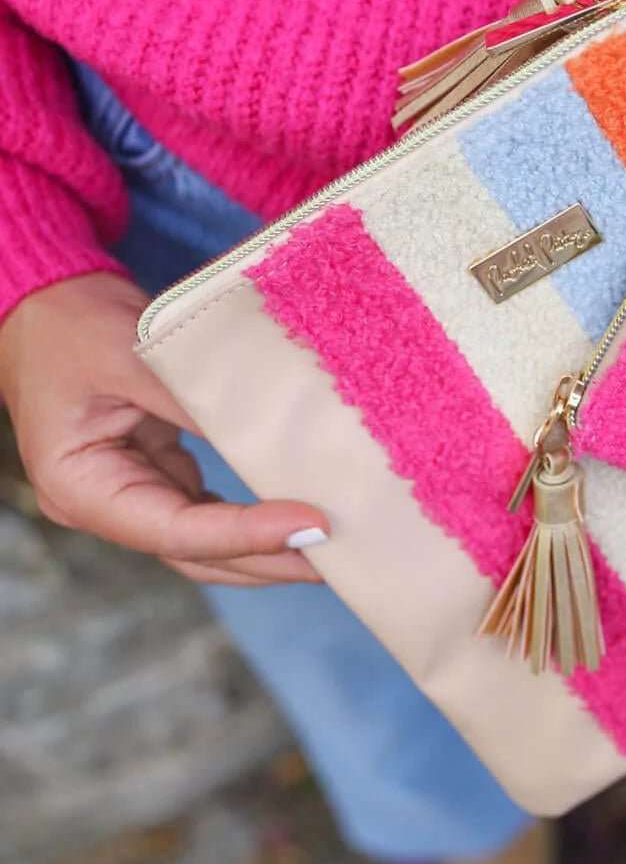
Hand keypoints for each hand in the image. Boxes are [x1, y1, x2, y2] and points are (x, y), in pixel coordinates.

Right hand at [0, 272, 327, 585]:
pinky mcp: (160, 474)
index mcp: (81, 488)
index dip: (247, 535)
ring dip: (269, 550)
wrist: (48, 302)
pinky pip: (213, 511)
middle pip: (198, 554)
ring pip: (209, 543)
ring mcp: (135, 493)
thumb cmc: (75, 325)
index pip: (177, 531)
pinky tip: (302, 515)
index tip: (312, 523)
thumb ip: (199, 402)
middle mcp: (106, 505)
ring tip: (334, 550)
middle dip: (270, 561)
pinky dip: (256, 518)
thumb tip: (275, 437)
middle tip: (340, 559)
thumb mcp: (135, 357)